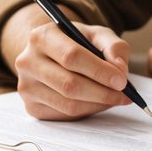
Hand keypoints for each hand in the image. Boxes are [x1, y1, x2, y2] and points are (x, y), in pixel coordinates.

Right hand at [14, 19, 131, 120]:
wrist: (52, 54)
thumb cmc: (77, 43)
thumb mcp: (97, 35)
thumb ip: (114, 47)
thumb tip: (120, 70)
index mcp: (42, 37)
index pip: (71, 57)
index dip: (100, 71)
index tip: (122, 81)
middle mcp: (27, 61)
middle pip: (69, 85)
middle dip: (103, 92)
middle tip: (125, 95)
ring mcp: (26, 86)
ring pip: (68, 104)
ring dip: (98, 104)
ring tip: (115, 98)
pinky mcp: (31, 107)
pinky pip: (65, 115)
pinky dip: (87, 111)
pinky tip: (98, 102)